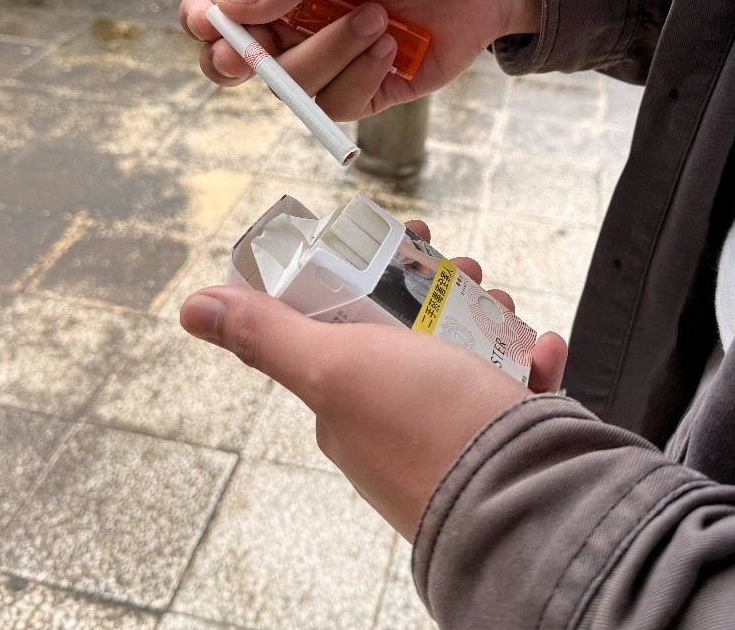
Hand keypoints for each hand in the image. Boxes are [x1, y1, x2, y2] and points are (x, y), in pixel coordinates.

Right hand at [179, 0, 539, 119]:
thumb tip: (230, 8)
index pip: (214, 6)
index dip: (202, 19)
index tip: (210, 24)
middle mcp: (294, 22)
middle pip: (235, 62)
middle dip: (241, 63)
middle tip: (253, 57)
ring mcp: (328, 60)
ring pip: (290, 88)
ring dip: (328, 55)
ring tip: (377, 18)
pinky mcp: (365, 91)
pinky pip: (336, 106)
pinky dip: (360, 76)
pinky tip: (391, 45)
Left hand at [179, 221, 567, 537]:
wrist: (522, 498)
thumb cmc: (423, 427)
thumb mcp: (334, 366)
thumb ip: (267, 335)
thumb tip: (194, 306)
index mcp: (345, 406)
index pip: (345, 321)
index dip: (372, 270)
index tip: (406, 237)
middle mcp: (394, 422)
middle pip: (410, 330)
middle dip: (439, 285)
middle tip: (465, 265)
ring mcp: (451, 434)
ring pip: (465, 351)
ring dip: (485, 313)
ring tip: (501, 299)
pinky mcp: (505, 443)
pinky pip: (514, 387)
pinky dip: (529, 359)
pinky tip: (540, 347)